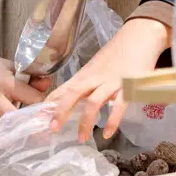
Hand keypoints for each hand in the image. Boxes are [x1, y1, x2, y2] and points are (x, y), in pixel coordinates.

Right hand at [0, 39, 49, 138]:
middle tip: (37, 139)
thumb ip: (29, 75)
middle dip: (23, 127)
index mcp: (6, 82)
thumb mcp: (8, 65)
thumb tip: (48, 82)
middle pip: (10, 114)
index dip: (43, 106)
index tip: (53, 117)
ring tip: (7, 146)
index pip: (30, 96)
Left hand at [46, 17, 169, 141]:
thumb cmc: (116, 55)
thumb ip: (84, 84)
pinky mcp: (128, 87)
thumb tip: (68, 100)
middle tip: (52, 129)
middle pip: (73, 94)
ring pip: (93, 102)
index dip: (49, 104)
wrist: (139, 37)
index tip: (37, 119)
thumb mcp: (95, 69)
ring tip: (81, 138)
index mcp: (84, 75)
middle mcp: (94, 78)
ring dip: (85, 121)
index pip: (62, 89)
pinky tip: (107, 133)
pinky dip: (112, 121)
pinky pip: (119, 106)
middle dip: (60, 111)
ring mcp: (111, 82)